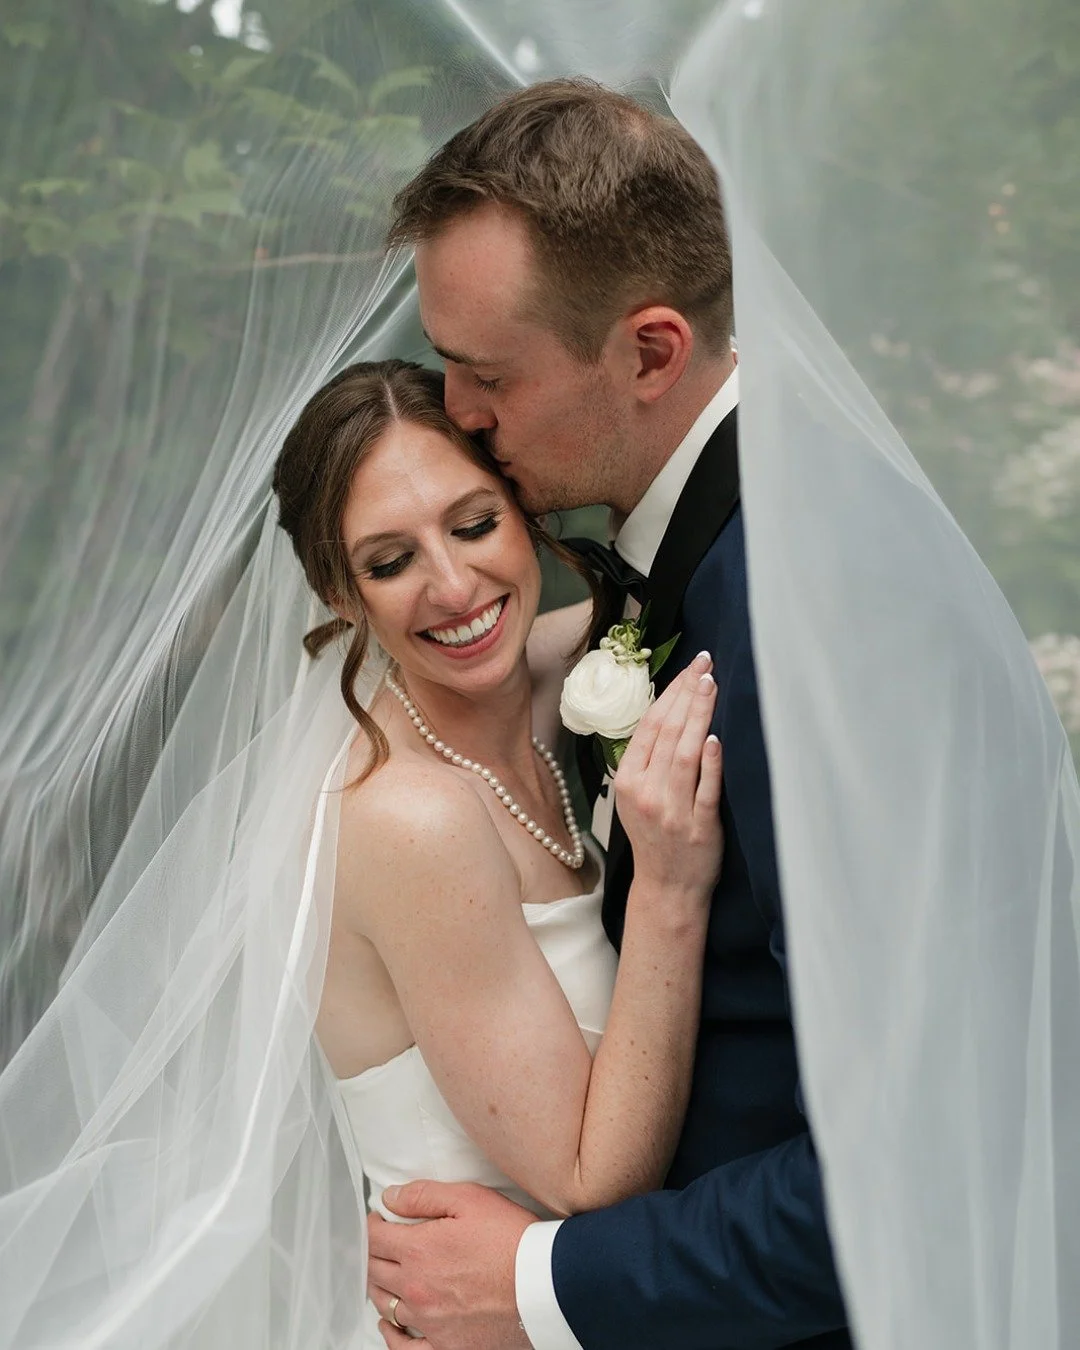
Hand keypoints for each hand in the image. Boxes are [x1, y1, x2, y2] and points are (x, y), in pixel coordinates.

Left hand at [367, 1180, 535, 1349]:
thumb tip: (390, 1198)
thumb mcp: (470, 1199)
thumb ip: (424, 1196)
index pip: (375, 1237)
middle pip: (375, 1270)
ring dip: (379, 1285)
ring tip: (385, 1273)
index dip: (373, 1224)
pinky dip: (391, 1336)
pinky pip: (405, 1349)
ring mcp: (429, 1322)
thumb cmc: (512, 1239)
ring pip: (386, 1305)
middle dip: (373, 1251)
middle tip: (381, 1242)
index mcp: (419, 1250)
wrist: (544, 1285)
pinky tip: (389, 1324)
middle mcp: (417, 1288)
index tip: (379, 1218)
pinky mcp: (446, 1346)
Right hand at [614, 651, 723, 899]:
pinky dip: (709, 762)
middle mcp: (645, 792)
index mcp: (627, 780)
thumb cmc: (655, 837)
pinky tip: (714, 737)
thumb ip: (647, 759)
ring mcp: (671, 810)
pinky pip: (705, 789)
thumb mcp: (635, 796)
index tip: (689, 668)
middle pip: (667, 732)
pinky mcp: (699, 826)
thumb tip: (669, 710)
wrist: (667, 888)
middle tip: (706, 664)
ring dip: (699, 715)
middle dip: (687, 693)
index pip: (649, 725)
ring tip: (712, 685)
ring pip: (684, 753)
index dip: (670, 692)